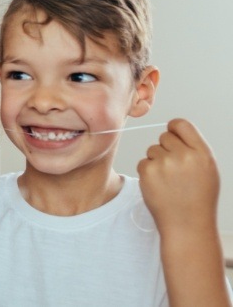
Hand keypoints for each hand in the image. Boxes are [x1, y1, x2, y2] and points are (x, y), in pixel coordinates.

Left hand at [137, 119, 219, 235]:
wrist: (187, 225)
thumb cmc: (198, 198)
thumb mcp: (207, 170)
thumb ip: (193, 148)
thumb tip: (173, 129)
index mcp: (202, 153)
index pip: (181, 124)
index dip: (173, 128)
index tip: (172, 136)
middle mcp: (184, 155)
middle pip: (164, 136)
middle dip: (166, 149)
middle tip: (173, 169)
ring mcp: (164, 163)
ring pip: (152, 150)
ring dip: (156, 161)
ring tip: (169, 181)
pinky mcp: (148, 172)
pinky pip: (143, 162)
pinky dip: (148, 172)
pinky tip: (159, 186)